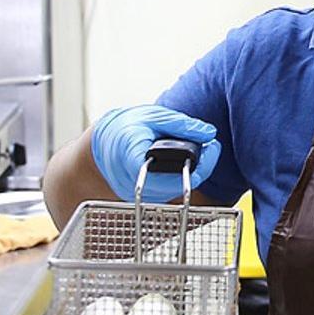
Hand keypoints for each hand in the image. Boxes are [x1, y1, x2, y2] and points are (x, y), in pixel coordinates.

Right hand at [90, 105, 220, 202]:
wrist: (101, 145)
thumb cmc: (124, 127)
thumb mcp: (152, 117)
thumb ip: (181, 124)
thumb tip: (209, 133)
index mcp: (133, 157)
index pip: (172, 173)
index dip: (199, 163)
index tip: (212, 146)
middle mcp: (134, 182)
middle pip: (179, 184)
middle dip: (201, 167)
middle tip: (211, 148)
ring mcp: (138, 193)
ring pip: (177, 191)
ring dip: (194, 173)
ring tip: (202, 152)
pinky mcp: (144, 197)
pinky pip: (170, 192)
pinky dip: (182, 178)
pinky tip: (188, 163)